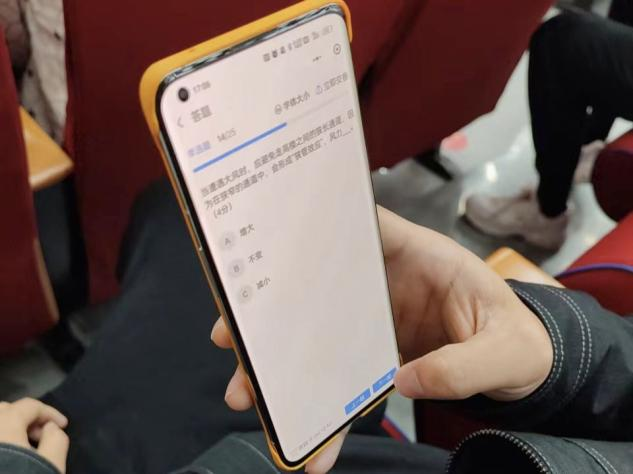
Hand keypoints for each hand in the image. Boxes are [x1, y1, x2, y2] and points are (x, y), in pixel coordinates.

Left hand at [0, 398, 68, 472]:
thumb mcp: (50, 463)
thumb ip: (56, 438)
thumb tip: (51, 427)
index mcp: (5, 424)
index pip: (30, 406)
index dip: (50, 413)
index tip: (64, 425)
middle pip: (5, 410)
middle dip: (26, 416)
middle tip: (41, 433)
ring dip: (10, 428)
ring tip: (25, 446)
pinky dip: (1, 442)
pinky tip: (9, 457)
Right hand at [210, 206, 553, 470]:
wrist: (522, 367)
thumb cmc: (519, 338)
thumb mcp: (506, 349)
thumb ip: (464, 364)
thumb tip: (406, 379)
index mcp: (418, 256)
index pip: (364, 227)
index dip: (318, 226)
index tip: (270, 241)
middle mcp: (385, 282)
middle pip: (321, 284)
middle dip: (274, 310)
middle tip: (232, 336)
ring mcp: (376, 319)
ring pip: (319, 332)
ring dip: (284, 362)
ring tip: (249, 392)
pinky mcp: (376, 354)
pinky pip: (342, 377)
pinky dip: (326, 408)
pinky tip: (310, 438)